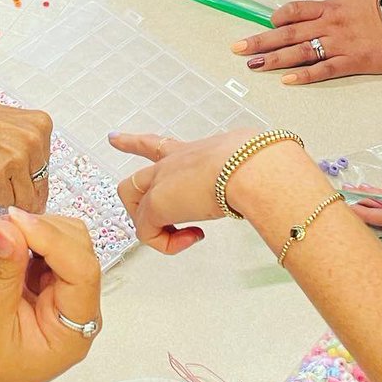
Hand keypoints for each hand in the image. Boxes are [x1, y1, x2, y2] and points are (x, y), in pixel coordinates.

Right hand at [0, 93, 51, 211]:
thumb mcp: (9, 124)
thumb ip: (27, 145)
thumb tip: (35, 173)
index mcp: (40, 125)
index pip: (47, 168)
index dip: (31, 179)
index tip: (21, 182)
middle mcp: (33, 139)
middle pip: (39, 186)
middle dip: (21, 191)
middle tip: (4, 185)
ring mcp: (17, 157)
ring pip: (24, 198)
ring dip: (7, 195)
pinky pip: (4, 201)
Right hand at [0, 210, 100, 381]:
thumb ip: (1, 272)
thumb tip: (9, 229)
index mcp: (72, 331)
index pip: (81, 271)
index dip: (51, 240)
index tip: (14, 222)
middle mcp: (77, 312)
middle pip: (77, 251)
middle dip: (37, 230)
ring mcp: (63, 298)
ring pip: (63, 244)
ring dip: (28, 231)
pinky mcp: (47, 287)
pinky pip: (44, 251)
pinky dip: (22, 239)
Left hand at [110, 129, 265, 253]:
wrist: (249, 167)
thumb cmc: (257, 164)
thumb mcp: (249, 166)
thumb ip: (248, 175)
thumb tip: (266, 186)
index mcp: (194, 152)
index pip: (161, 146)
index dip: (136, 143)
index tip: (115, 138)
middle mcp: (172, 163)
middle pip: (136, 180)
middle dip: (133, 198)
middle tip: (128, 211)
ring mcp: (160, 182)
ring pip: (134, 205)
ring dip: (154, 227)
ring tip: (180, 236)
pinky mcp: (156, 204)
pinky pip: (148, 234)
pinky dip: (168, 244)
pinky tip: (191, 238)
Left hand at [231, 0, 381, 84]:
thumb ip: (339, 5)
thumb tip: (326, 9)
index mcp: (331, 7)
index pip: (295, 11)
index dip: (277, 17)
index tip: (266, 23)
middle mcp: (330, 24)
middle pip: (287, 32)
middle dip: (260, 41)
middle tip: (238, 49)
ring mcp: (340, 43)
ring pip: (300, 51)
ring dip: (274, 59)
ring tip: (253, 65)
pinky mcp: (353, 61)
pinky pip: (324, 69)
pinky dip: (304, 75)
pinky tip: (287, 80)